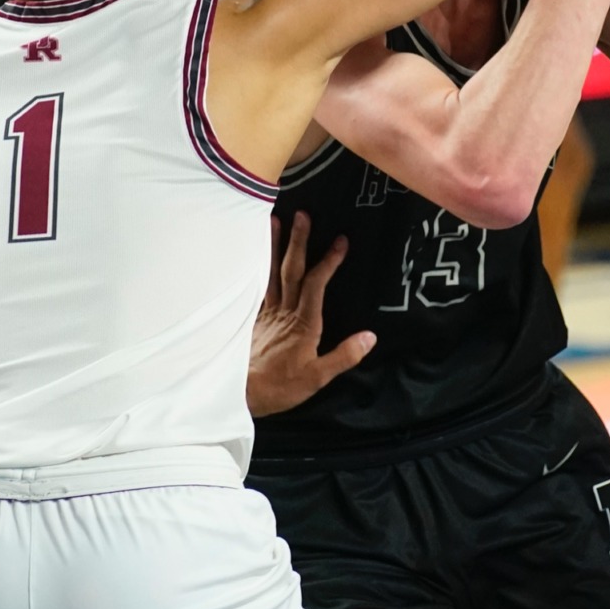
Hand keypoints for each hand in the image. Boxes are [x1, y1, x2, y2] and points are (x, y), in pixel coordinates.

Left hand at [247, 213, 375, 416]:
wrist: (238, 393)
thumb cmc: (279, 387)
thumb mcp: (317, 378)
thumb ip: (344, 356)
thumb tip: (370, 336)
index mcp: (304, 323)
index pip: (316, 284)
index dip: (328, 261)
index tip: (340, 240)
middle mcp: (284, 311)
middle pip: (291, 270)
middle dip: (298, 241)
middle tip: (302, 215)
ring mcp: (266, 311)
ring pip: (270, 272)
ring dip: (273, 246)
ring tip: (273, 220)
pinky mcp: (253, 317)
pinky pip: (258, 284)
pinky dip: (259, 265)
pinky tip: (256, 254)